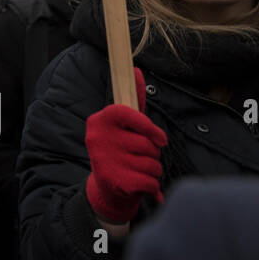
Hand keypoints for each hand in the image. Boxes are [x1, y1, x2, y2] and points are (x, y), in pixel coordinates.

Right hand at [85, 68, 166, 225]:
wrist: (106, 189)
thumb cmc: (120, 150)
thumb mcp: (124, 126)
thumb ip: (134, 100)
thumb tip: (137, 70)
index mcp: (99, 121)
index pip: (127, 112)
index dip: (148, 126)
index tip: (159, 138)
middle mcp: (98, 138)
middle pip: (147, 144)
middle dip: (153, 153)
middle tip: (139, 157)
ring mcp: (104, 160)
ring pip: (152, 163)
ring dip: (153, 170)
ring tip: (138, 171)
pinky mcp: (114, 181)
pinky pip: (151, 181)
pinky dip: (152, 187)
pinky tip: (140, 186)